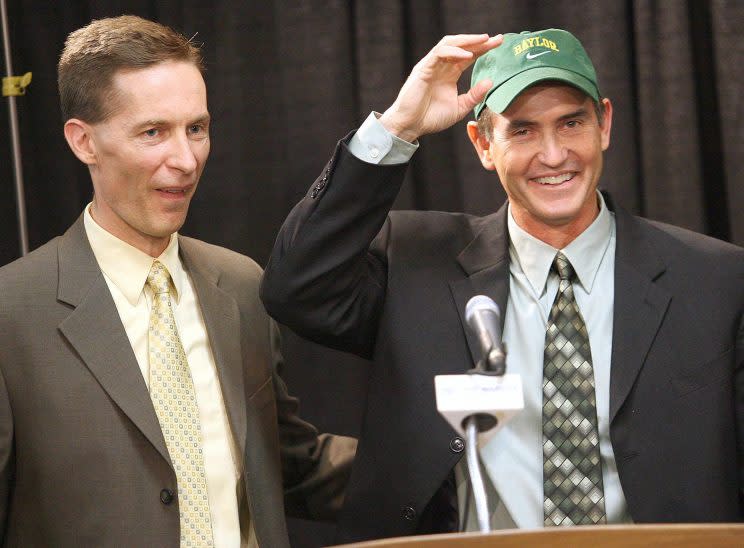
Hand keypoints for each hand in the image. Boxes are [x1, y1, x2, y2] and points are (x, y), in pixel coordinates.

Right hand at [379, 34, 502, 142]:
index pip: (468, 56)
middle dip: (479, 41)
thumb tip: (490, 81)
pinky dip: (454, 51)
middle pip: (461, 46)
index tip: (499, 44)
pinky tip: (467, 55)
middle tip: (497, 39)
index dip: (483, 49)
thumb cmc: (431, 118)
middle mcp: (441, 67)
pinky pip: (439, 53)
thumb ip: (474, 95)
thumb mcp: (459, 108)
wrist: (411, 125)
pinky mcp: (423, 69)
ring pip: (449, 43)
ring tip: (484, 40)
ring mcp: (431, 66)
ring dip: (467, 41)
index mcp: (449, 74)